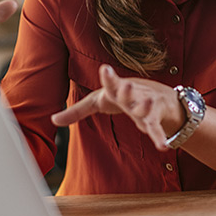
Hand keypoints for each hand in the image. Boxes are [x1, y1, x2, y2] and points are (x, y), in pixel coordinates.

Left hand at [51, 65, 185, 150]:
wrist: (160, 98)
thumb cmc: (125, 98)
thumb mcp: (99, 102)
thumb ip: (77, 111)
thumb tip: (53, 120)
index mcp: (116, 89)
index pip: (111, 83)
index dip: (108, 77)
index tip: (105, 69)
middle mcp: (131, 94)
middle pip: (129, 93)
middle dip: (126, 90)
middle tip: (125, 85)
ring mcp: (145, 105)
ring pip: (145, 107)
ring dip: (144, 106)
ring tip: (146, 105)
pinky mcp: (155, 119)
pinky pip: (156, 129)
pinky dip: (159, 137)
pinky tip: (163, 146)